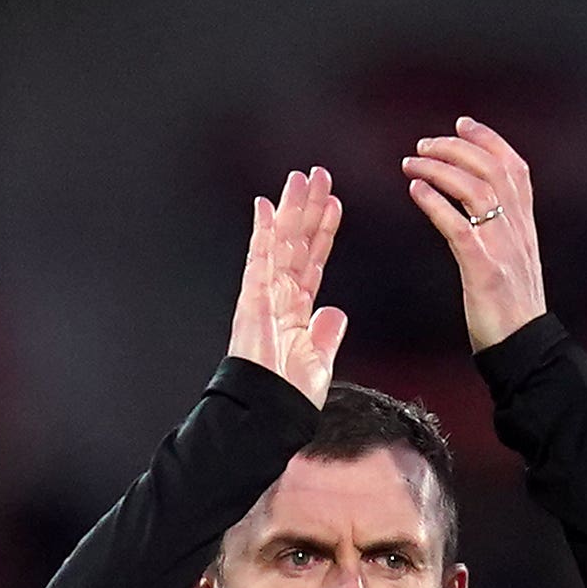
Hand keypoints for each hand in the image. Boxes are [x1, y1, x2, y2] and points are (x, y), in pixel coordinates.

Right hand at [226, 167, 348, 404]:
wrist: (271, 412)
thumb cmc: (289, 395)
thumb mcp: (320, 360)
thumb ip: (326, 333)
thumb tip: (333, 313)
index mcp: (295, 309)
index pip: (313, 259)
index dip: (324, 231)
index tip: (334, 204)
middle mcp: (278, 295)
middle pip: (297, 241)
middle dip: (308, 208)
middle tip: (319, 175)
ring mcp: (264, 294)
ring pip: (281, 242)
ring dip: (292, 209)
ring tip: (303, 179)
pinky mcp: (252, 299)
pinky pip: (259, 259)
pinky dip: (263, 232)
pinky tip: (267, 206)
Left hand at [403, 118, 546, 351]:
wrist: (526, 350)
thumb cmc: (512, 310)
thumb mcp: (515, 260)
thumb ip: (503, 229)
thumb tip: (478, 203)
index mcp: (525, 226)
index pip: (514, 167)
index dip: (488, 139)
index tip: (462, 124)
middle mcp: (516, 231)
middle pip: (491, 170)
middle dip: (455, 149)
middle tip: (423, 145)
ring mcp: (502, 249)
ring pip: (475, 190)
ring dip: (440, 170)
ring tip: (412, 164)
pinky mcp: (484, 270)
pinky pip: (458, 226)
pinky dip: (435, 203)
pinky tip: (416, 192)